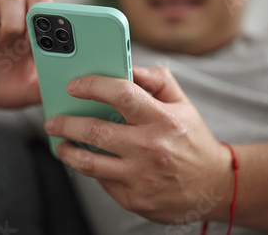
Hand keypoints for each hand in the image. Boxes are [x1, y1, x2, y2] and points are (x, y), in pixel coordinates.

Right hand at [0, 0, 51, 107]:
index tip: (57, 41)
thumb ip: (48, 90)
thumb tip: (71, 94)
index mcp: (39, 36)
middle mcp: (20, 20)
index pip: (58, 16)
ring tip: (6, 41)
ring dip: (13, 18)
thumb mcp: (28, 93)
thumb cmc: (1, 85)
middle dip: (40, 14)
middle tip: (32, 39)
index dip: (60, 23)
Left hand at [46, 66, 231, 223]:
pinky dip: (91, 169)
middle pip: (96, 131)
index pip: (121, 94)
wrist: (214, 186)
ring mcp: (141, 177)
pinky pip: (102, 182)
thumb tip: (128, 67)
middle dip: (66, 123)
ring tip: (59, 143)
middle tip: (53, 120)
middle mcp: (151, 148)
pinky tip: (87, 161)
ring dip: (67, 150)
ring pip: (89, 163)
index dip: (93, 86)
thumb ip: (157, 80)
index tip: (74, 85)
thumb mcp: (183, 104)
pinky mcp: (135, 199)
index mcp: (163, 120)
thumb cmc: (194, 141)